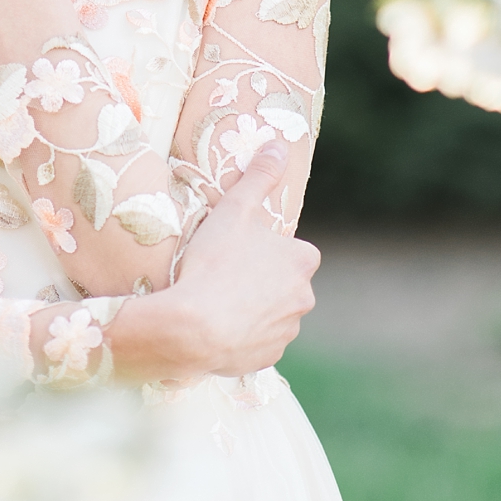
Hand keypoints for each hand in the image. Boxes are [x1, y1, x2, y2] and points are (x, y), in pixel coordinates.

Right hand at [161, 145, 319, 378]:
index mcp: (302, 261)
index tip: (240, 248)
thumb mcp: (233, 210)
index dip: (266, 247)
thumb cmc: (215, 262)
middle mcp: (305, 297)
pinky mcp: (268, 357)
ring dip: (252, 306)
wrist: (195, 328)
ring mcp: (287, 331)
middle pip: (284, 282)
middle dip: (261, 278)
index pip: (293, 250)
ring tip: (215, 299)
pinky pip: (257, 340)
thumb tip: (279, 144)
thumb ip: (258, 177)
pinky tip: (215, 323)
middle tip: (223, 272)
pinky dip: (242, 333)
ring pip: (272, 312)